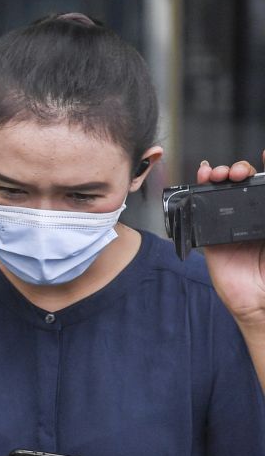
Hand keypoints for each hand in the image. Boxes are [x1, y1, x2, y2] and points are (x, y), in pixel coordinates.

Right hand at [197, 152, 264, 328]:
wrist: (262, 300)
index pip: (264, 187)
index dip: (263, 169)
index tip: (264, 155)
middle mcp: (252, 218)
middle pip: (242, 185)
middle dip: (240, 171)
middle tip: (241, 171)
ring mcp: (231, 227)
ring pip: (221, 194)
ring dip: (219, 177)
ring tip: (221, 173)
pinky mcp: (211, 239)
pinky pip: (202, 214)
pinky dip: (198, 195)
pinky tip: (202, 181)